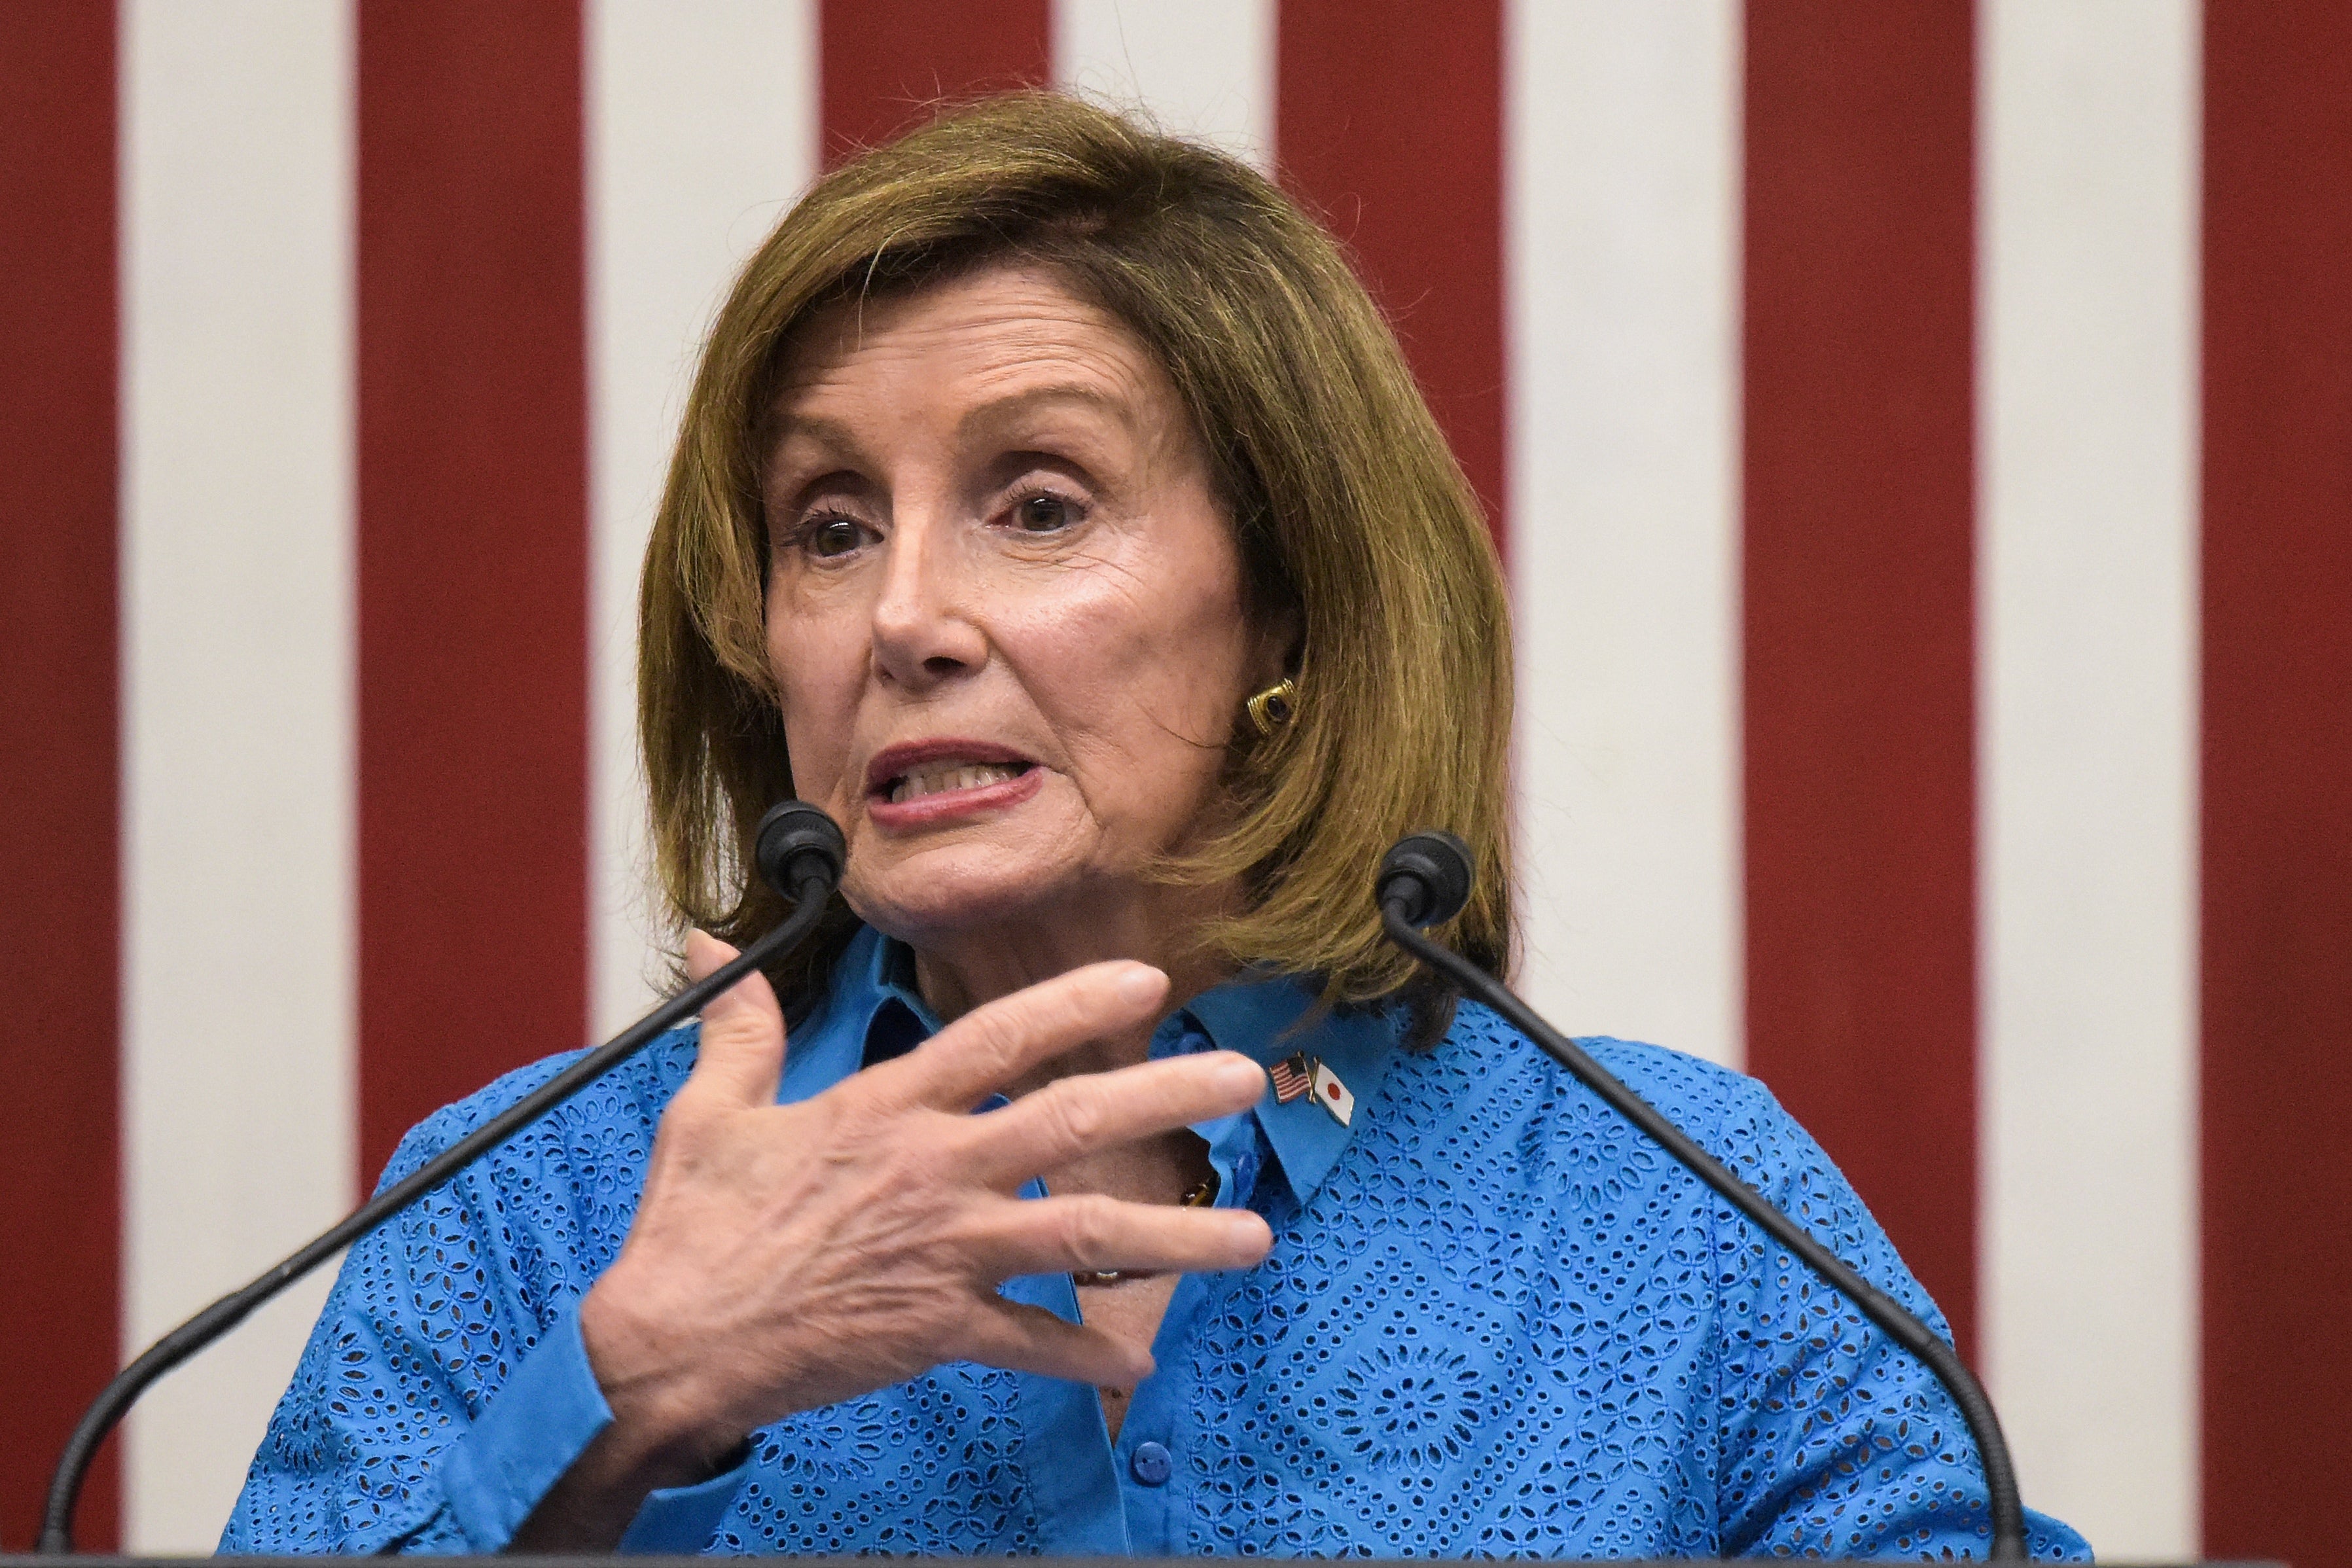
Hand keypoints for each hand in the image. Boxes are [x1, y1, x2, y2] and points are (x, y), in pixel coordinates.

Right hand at [574, 933, 1272, 1490]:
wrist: (668, 1348)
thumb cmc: (691, 1232)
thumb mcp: (708, 1113)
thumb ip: (738, 1026)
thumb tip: (712, 944)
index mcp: (882, 1110)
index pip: (997, 1038)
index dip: (1074, 1003)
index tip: (1146, 979)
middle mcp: (929, 1173)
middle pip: (1071, 1123)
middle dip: (1167, 1095)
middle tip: (1244, 1079)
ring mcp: (941, 1253)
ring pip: (1081, 1236)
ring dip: (1176, 1239)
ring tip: (1253, 1238)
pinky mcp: (936, 1329)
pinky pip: (1031, 1343)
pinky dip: (1087, 1354)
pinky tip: (1138, 1360)